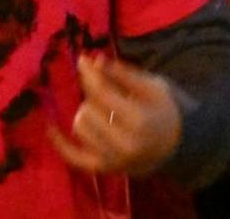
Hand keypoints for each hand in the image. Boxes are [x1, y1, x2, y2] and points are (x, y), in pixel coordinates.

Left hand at [48, 54, 182, 176]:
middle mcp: (124, 145)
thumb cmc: (165, 111)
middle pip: (88, 109)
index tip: (82, 59)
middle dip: (95, 96)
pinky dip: (60, 143)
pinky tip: (50, 126)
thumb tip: (93, 60)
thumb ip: (122, 73)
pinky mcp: (105, 169)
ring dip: (86, 114)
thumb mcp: (152, 86)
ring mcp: (113, 160)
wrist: (179, 146)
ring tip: (104, 112)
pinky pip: (74, 157)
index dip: (90, 74)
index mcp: (139, 121)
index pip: (101, 93)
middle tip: (108, 94)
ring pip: (79, 127)